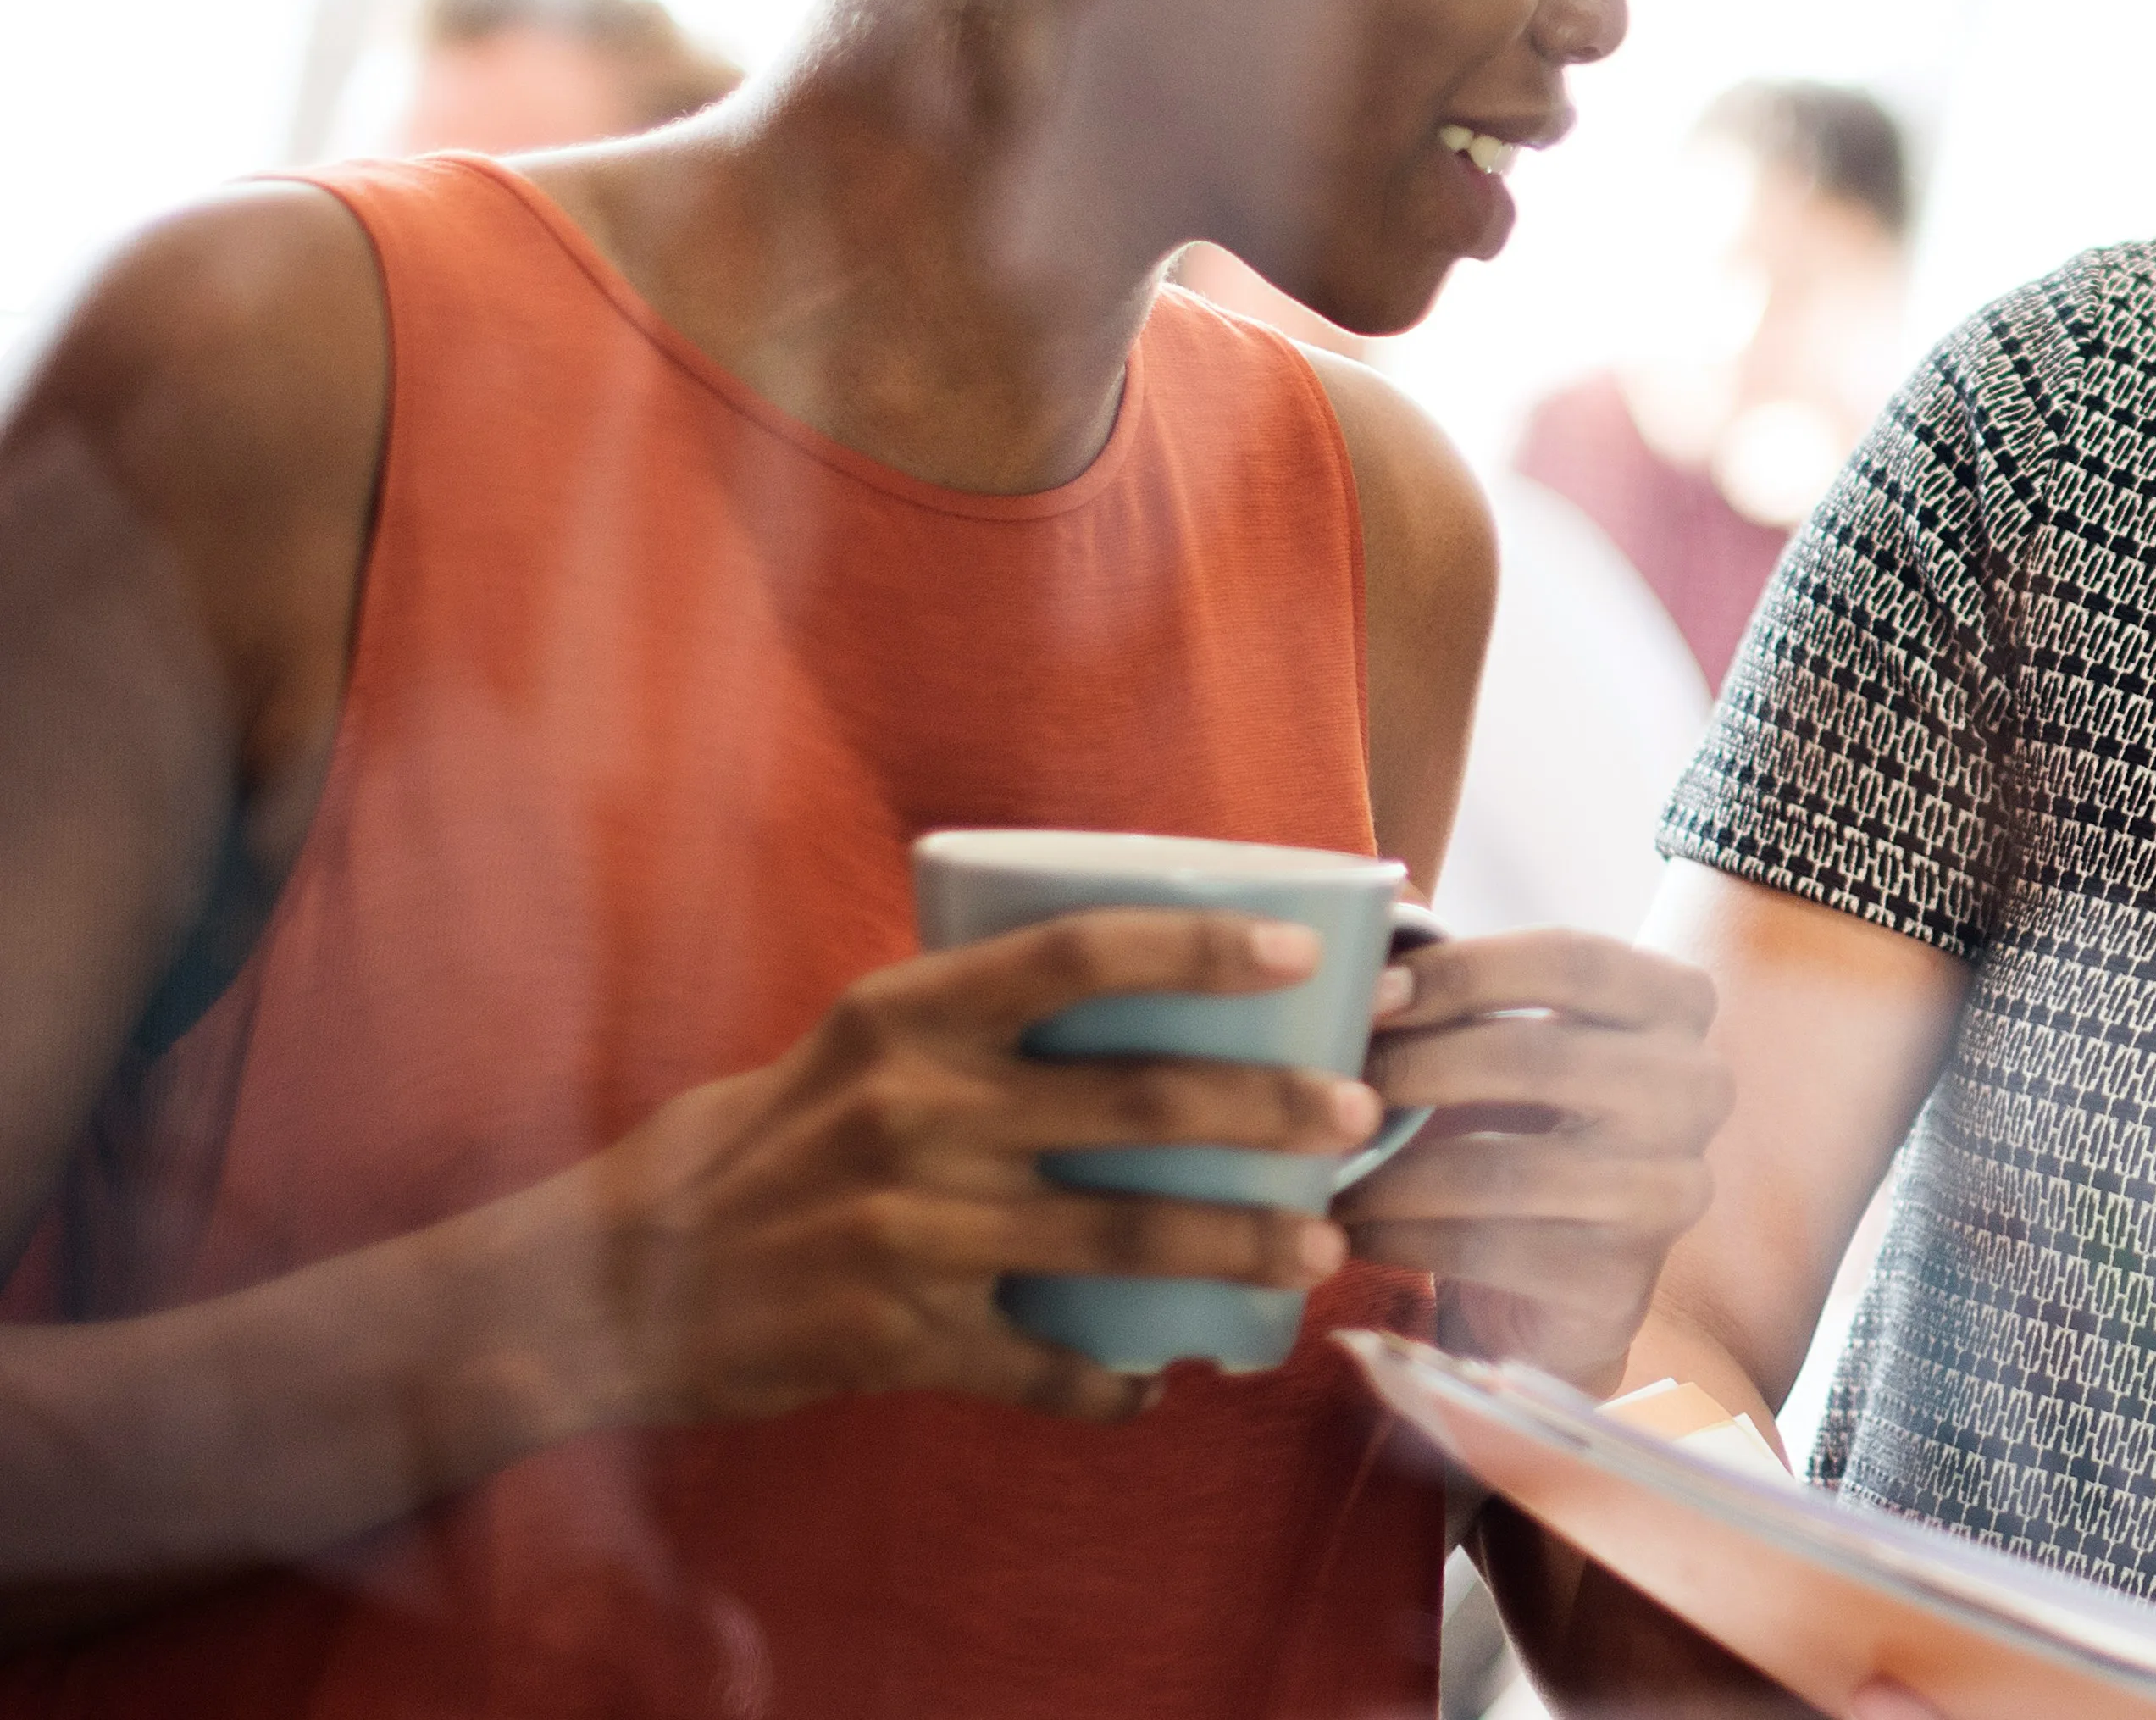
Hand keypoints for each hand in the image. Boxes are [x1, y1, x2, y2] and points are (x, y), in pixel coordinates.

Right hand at [561, 909, 1384, 1426]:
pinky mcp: (899, 1338)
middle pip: (1134, 1103)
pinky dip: (1112, 1386)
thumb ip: (975, 1019)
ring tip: (1314, 1247)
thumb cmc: (767, 1142)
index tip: (1297, 950)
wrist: (620, 1280)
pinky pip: (1044, 1370)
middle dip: (1267, 1111)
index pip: (1077, 955)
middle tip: (1356, 1113)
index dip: (1197, 947)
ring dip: (1234, 1246)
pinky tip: (1160, 1384)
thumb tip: (1149, 989)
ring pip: (1119, 1241)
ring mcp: (910, 1230)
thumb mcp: (855, 1044)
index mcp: (906, 1017)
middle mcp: (914, 1113)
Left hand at [1338, 931, 1730, 1392]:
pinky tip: (1342, 1228)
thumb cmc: (1516, 1122)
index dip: (1461, 969)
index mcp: (1676, 1003)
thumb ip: (1451, 982)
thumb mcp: (1499, 1038)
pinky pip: (1490, 1253)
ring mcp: (1671, 1194)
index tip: (1368, 991)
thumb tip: (1363, 922)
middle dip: (1415, 1066)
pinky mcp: (1620, 1286)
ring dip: (1391, 1168)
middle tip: (1325, 1081)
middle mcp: (1698, 1090)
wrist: (1559, 1278)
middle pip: (1539, 1057)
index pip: (1571, 959)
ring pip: (1508, 1169)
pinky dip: (1400, 1237)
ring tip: (1313, 1162)